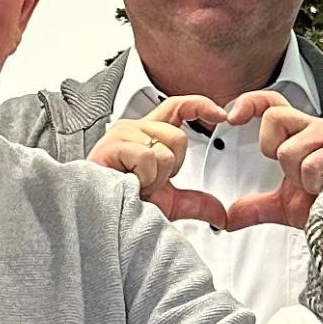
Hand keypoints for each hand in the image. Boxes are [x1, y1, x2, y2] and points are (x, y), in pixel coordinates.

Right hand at [89, 95, 230, 228]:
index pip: (177, 106)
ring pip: (165, 150)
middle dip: (172, 168)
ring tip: (137, 184)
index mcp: (146, 134)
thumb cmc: (124, 204)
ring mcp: (121, 135)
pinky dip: (145, 178)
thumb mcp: (169, 203)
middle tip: (149, 181)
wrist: (101, 218)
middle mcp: (133, 129)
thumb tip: (221, 215)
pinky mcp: (112, 146)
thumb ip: (197, 203)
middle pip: (178, 137)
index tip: (221, 116)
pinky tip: (130, 184)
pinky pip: (148, 158)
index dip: (200, 105)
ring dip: (156, 177)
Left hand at [221, 91, 322, 229]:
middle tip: (291, 171)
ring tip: (314, 184)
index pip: (272, 102)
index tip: (232, 119)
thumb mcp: (284, 205)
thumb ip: (255, 207)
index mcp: (300, 133)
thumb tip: (230, 218)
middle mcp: (315, 128)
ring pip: (287, 149)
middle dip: (273, 149)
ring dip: (296, 176)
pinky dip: (312, 184)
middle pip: (274, 116)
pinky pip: (309, 165)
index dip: (250, 102)